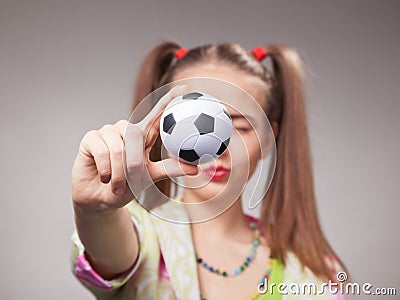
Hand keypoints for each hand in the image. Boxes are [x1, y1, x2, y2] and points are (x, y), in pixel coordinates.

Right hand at [71, 85, 198, 213]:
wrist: (100, 200)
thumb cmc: (126, 186)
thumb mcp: (150, 177)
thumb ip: (170, 169)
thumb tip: (196, 169)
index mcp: (143, 136)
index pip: (157, 115)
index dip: (169, 101)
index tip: (184, 88)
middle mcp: (126, 129)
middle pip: (136, 137)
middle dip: (136, 163)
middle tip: (133, 180)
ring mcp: (107, 132)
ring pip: (119, 148)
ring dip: (120, 172)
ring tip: (118, 185)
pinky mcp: (91, 138)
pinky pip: (102, 151)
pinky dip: (106, 170)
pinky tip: (105, 178)